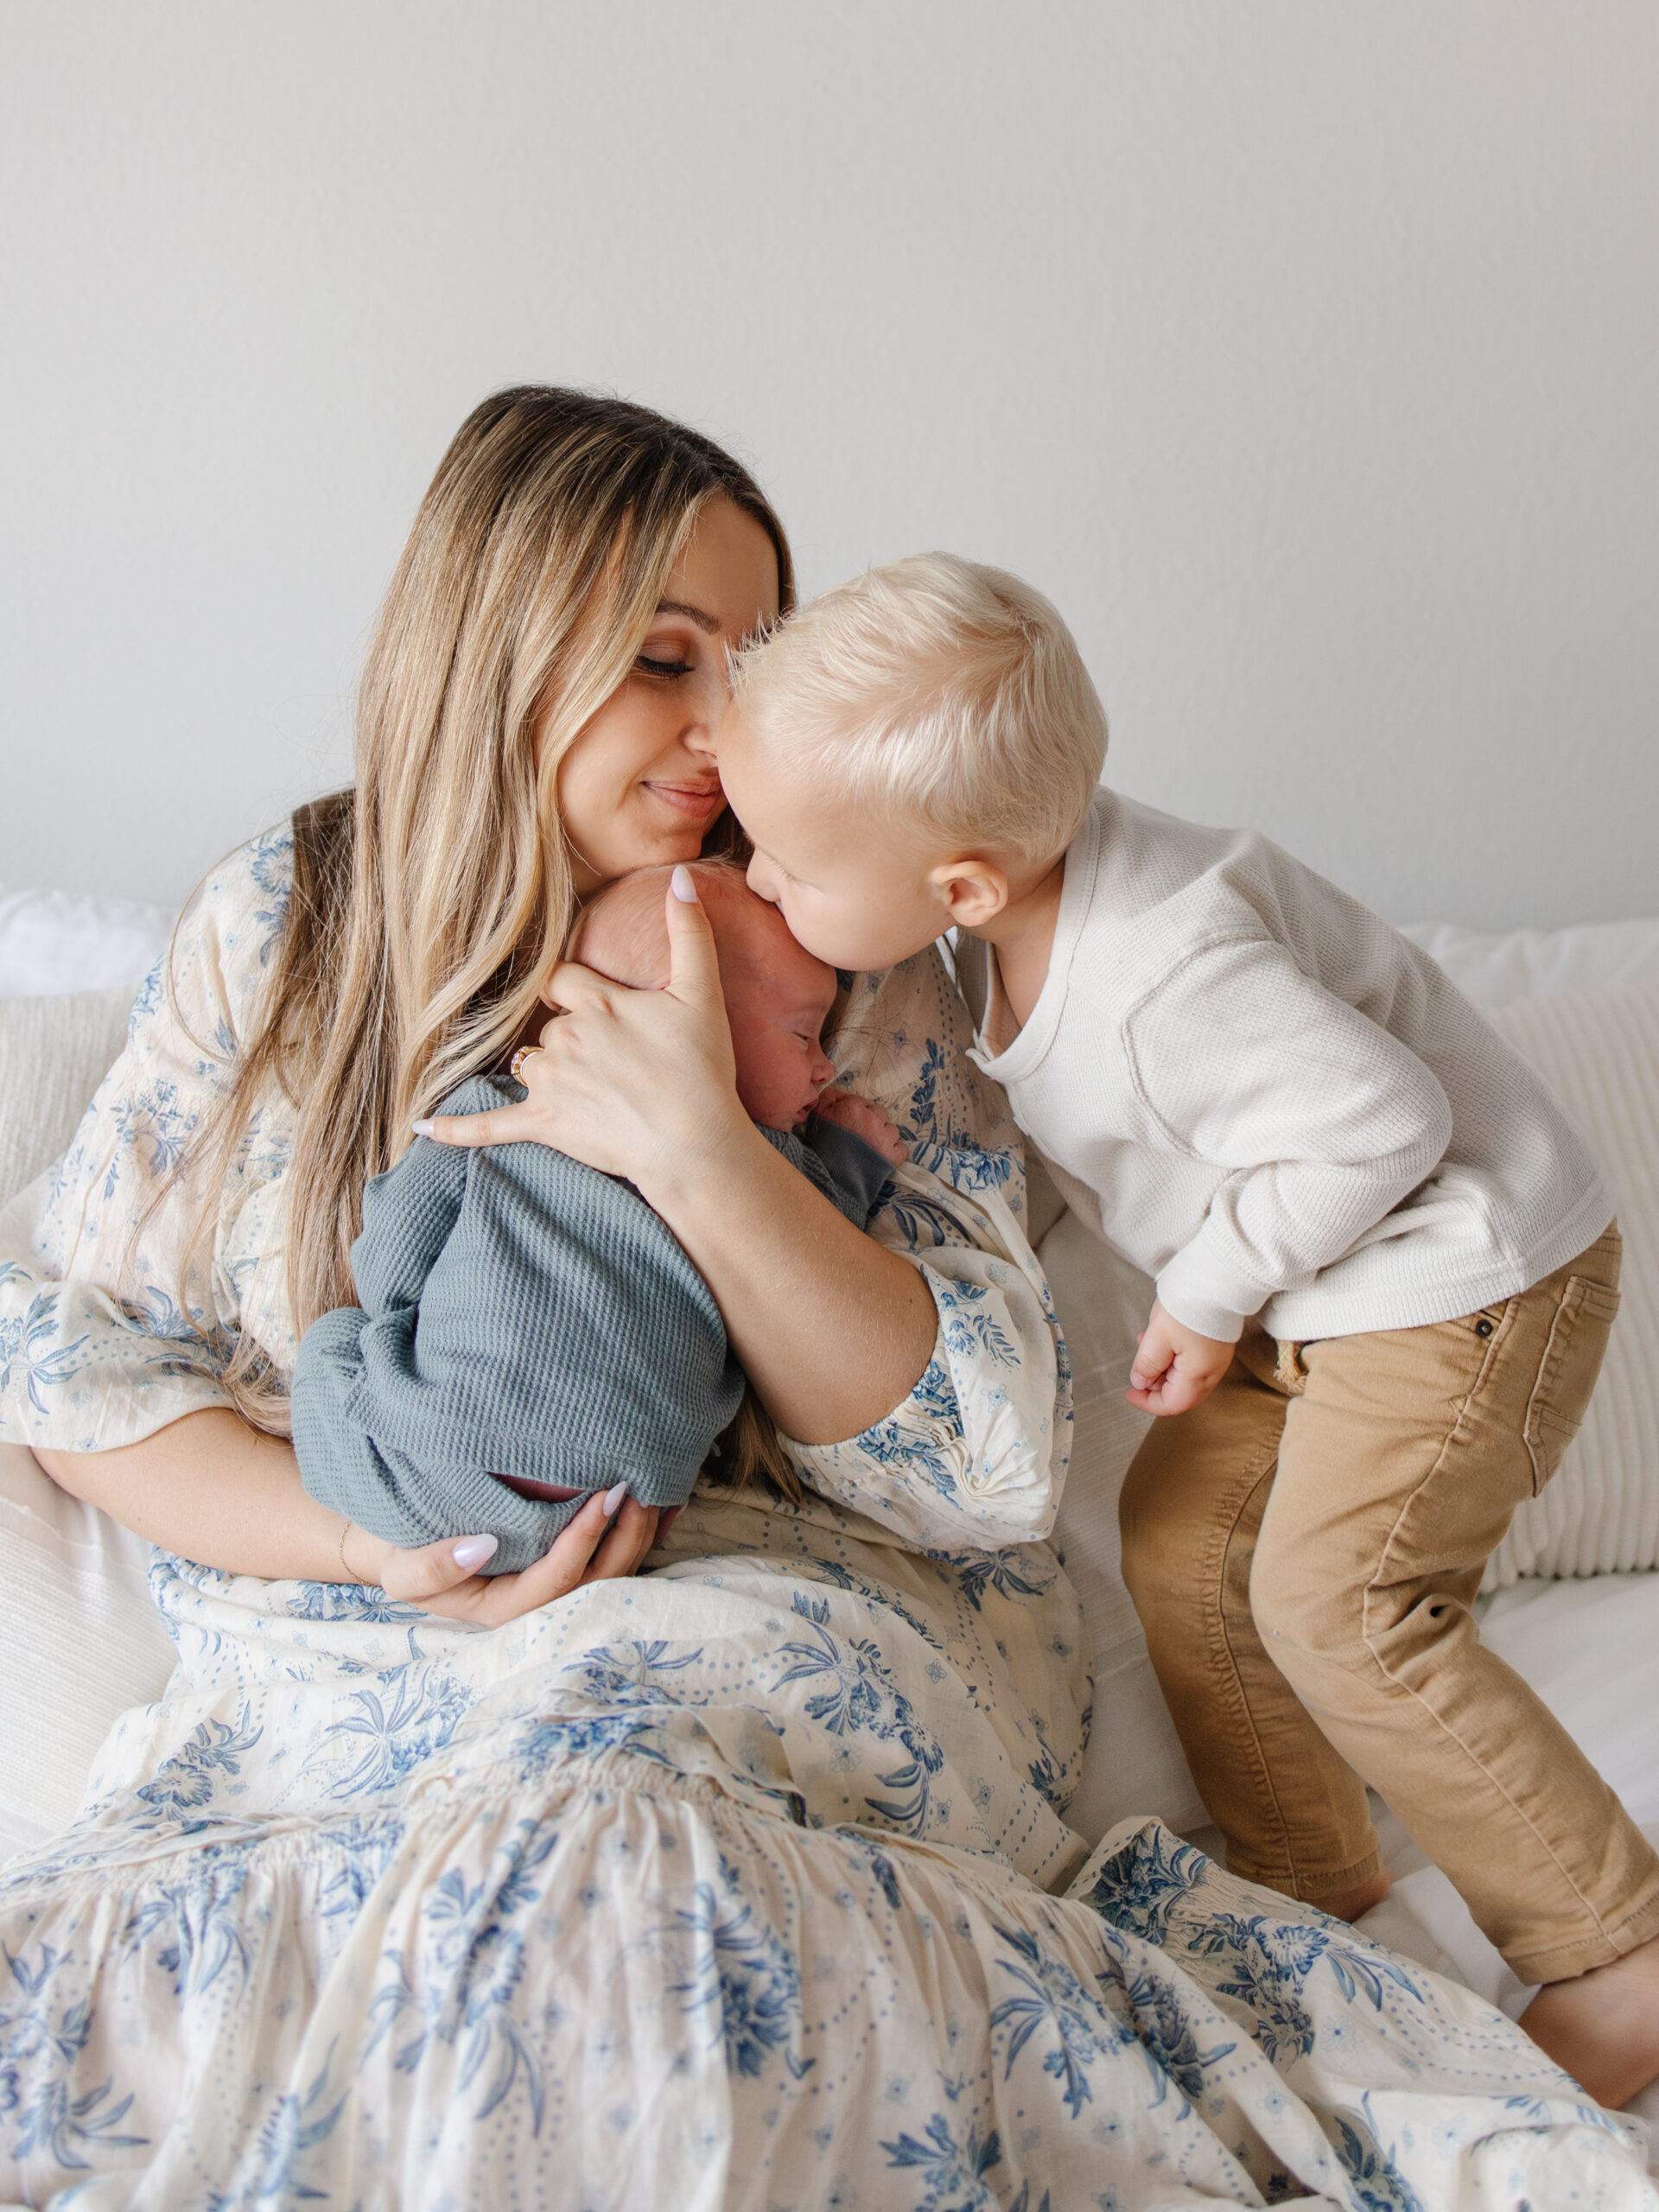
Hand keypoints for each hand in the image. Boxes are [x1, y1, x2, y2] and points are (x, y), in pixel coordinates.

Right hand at [344, 1488, 670, 1623]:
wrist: (407, 1546)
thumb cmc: (403, 1554)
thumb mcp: (400, 1568)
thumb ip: (432, 1566)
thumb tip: (483, 1545)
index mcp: (504, 1609)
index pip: (557, 1580)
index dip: (584, 1540)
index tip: (604, 1496)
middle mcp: (539, 1606)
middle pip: (598, 1582)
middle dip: (626, 1538)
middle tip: (641, 1490)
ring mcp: (557, 1589)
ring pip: (614, 1574)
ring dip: (641, 1536)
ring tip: (658, 1491)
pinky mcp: (568, 1569)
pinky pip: (614, 1558)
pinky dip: (642, 1534)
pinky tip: (667, 1506)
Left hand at [415, 868, 747, 1194]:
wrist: (695, 1145)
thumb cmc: (702, 1071)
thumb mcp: (702, 995)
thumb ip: (690, 933)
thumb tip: (682, 876)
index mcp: (597, 1001)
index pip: (562, 980)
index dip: (576, 991)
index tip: (591, 1004)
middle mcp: (565, 1036)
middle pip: (549, 1025)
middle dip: (573, 1040)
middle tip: (619, 1066)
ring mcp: (549, 1082)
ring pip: (529, 1064)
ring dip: (547, 1073)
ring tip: (591, 1095)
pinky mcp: (544, 1124)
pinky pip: (488, 1125)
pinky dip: (453, 1128)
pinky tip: (420, 1126)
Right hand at [816, 1088, 907, 1165]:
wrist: (829, 1177)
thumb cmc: (821, 1147)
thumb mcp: (817, 1117)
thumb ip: (829, 1098)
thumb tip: (841, 1094)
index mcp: (853, 1108)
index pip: (860, 1102)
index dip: (854, 1113)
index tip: (848, 1124)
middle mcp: (872, 1119)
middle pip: (879, 1113)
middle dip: (871, 1122)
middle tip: (859, 1136)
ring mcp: (885, 1138)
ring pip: (891, 1130)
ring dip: (883, 1137)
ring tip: (869, 1148)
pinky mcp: (893, 1156)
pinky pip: (901, 1148)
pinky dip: (894, 1152)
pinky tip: (882, 1157)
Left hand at [1126, 1300, 1233, 1415]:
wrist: (1218, 1278)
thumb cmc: (1189, 1305)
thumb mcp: (1158, 1336)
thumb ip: (1147, 1363)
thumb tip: (1140, 1381)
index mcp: (1198, 1374)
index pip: (1172, 1404)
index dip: (1148, 1403)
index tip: (1130, 1393)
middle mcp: (1212, 1371)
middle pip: (1180, 1393)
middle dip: (1155, 1386)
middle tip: (1138, 1369)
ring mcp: (1216, 1358)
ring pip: (1184, 1377)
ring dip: (1162, 1368)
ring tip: (1145, 1346)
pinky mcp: (1215, 1345)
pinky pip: (1192, 1361)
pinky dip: (1172, 1357)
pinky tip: (1159, 1340)